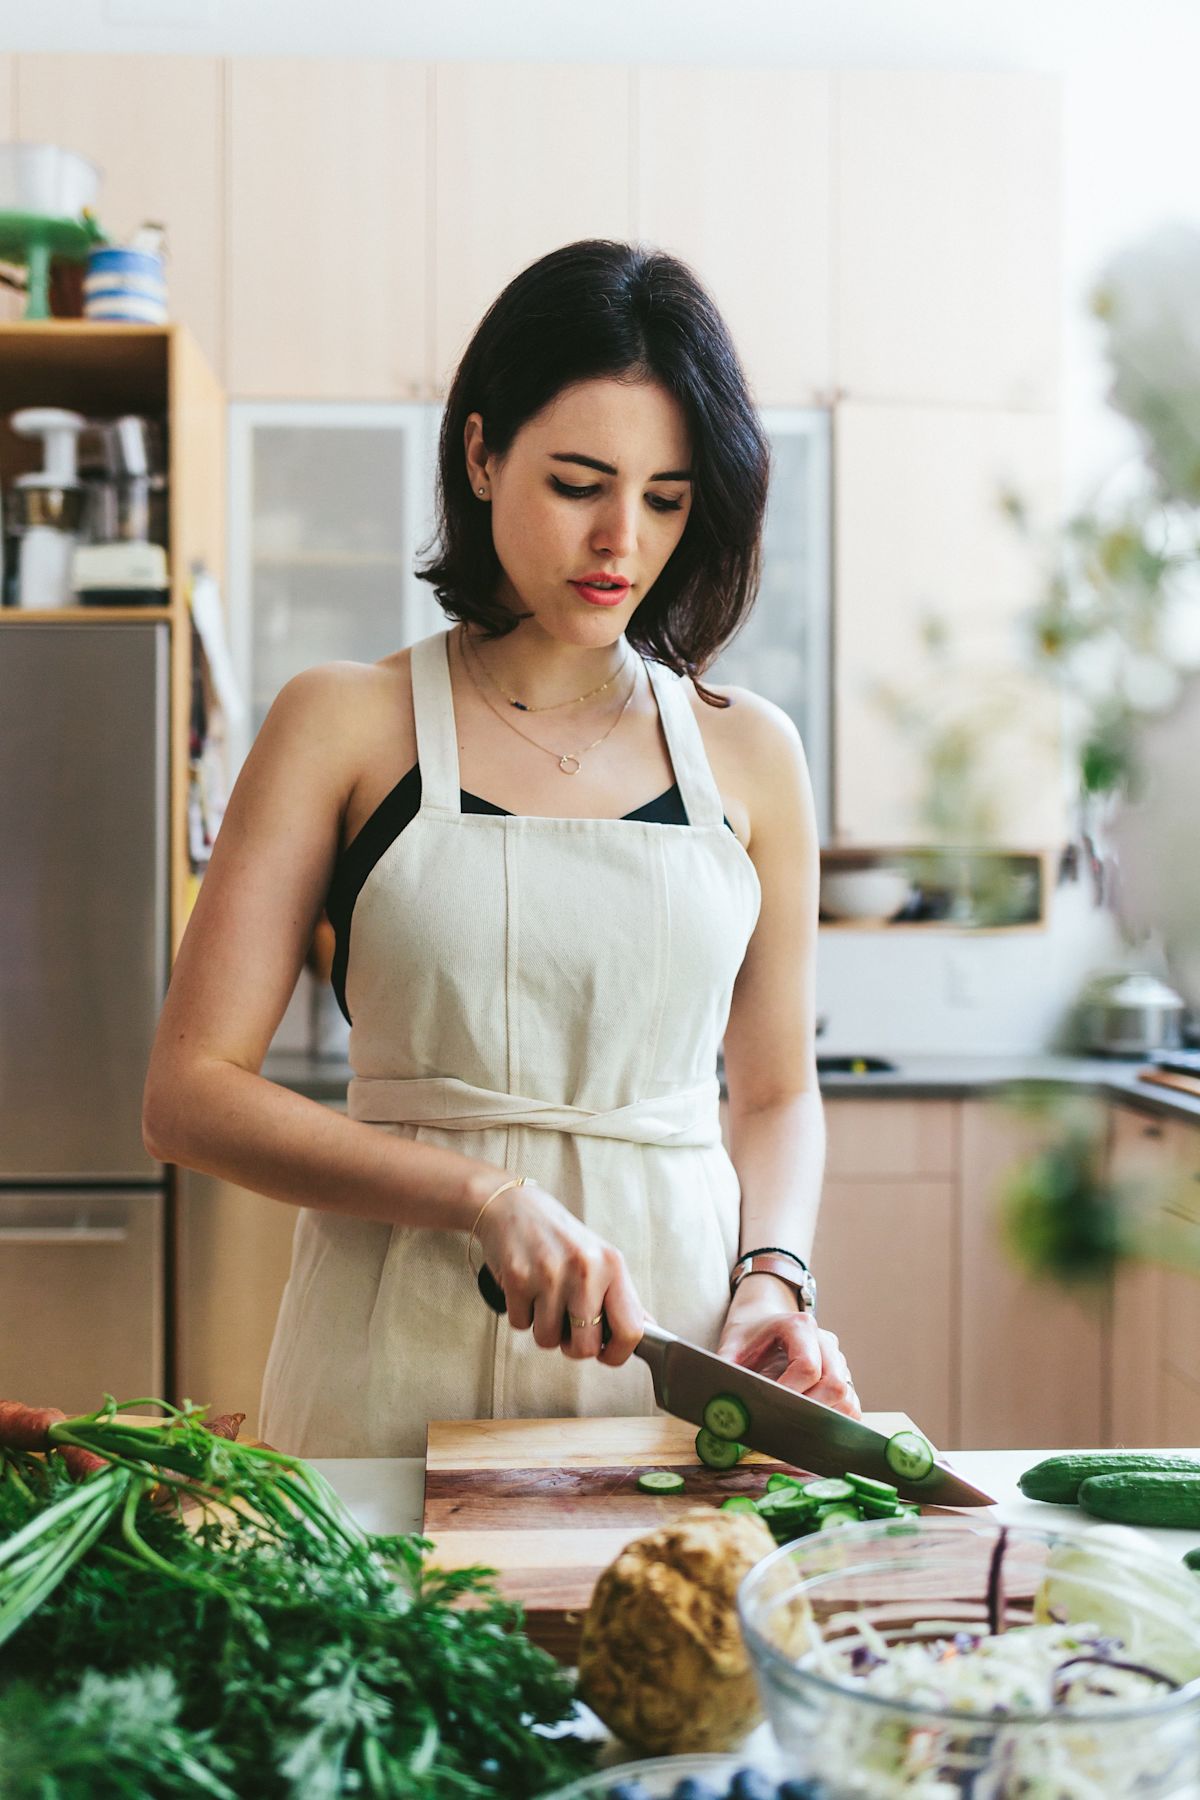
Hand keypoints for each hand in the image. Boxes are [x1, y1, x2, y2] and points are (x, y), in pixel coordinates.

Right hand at [475, 1181, 643, 1367]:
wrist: (511, 1206)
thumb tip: (645, 1328)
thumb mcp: (598, 1257)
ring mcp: (551, 1274)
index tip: (604, 1353)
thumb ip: (620, 1295)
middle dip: (572, 1345)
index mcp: (612, 1265)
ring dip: (543, 1327)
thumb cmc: (558, 1236)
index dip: (617, 1353)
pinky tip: (525, 1287)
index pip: (631, 1330)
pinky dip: (521, 1314)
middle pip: (585, 1347)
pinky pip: (521, 1324)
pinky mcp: (519, 1278)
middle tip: (565, 1324)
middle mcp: (586, 1268)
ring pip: (548, 1340)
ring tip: (543, 1298)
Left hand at [716, 1274, 860, 1418]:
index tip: (771, 1409)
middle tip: (784, 1423)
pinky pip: (850, 1404)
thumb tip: (718, 1405)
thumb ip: (725, 1370)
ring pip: (847, 1396)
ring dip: (826, 1418)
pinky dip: (836, 1421)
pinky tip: (813, 1427)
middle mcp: (825, 1342)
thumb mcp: (731, 1345)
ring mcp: (838, 1359)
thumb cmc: (749, 1334)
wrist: (764, 1319)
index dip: (791, 1393)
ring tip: (797, 1426)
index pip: (807, 1366)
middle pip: (834, 1383)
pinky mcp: (844, 1376)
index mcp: (799, 1327)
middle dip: (810, 1410)